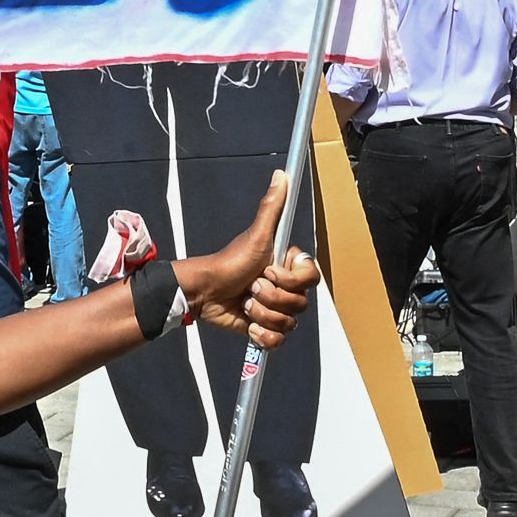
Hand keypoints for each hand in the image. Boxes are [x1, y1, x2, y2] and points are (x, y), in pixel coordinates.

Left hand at [175, 170, 310, 337]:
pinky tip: (249, 324)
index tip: (269, 270)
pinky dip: (263, 335)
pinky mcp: (265, 329)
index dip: (291, 279)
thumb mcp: (257, 235)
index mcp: (288, 268)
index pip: (311, 279)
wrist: (205, 292)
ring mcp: (276, 310)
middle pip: (300, 304)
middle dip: (271, 297)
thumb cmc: (229, 262)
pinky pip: (279, 341)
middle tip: (251, 286)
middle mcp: (285, 289)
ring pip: (289, 323)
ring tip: (245, 303)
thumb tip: (282, 175)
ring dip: (263, 314)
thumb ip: (272, 207)